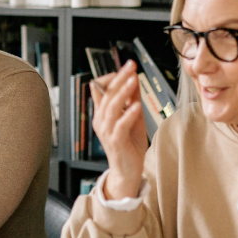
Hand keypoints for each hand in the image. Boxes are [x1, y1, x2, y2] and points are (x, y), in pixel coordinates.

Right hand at [90, 60, 147, 199]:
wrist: (128, 171)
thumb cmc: (130, 145)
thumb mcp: (133, 118)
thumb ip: (132, 100)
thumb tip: (134, 79)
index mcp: (102, 114)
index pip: (101, 89)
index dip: (113, 76)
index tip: (128, 67)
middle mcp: (101, 121)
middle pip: (107, 94)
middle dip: (119, 78)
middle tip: (130, 66)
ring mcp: (106, 131)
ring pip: (112, 107)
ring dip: (123, 92)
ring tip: (133, 80)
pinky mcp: (115, 141)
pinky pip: (120, 125)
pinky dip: (128, 114)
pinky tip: (136, 105)